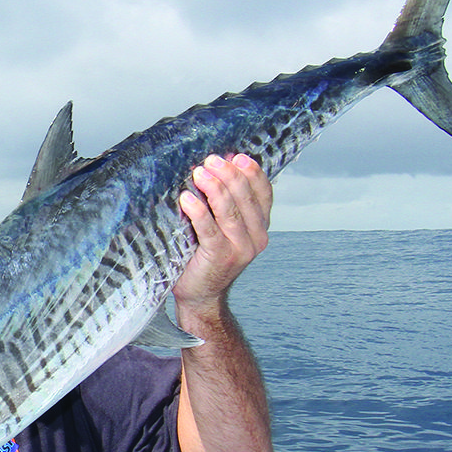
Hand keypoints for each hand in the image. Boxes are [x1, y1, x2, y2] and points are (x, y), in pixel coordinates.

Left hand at [173, 154, 271, 314]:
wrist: (200, 295)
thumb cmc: (206, 255)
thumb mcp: (222, 227)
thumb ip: (225, 204)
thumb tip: (213, 168)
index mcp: (260, 226)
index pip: (264, 193)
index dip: (252, 173)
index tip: (238, 156)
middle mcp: (256, 237)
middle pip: (246, 198)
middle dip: (229, 175)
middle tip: (212, 160)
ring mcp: (240, 249)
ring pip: (230, 211)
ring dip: (214, 188)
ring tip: (200, 172)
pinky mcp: (220, 257)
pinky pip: (210, 229)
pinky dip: (199, 212)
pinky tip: (187, 198)